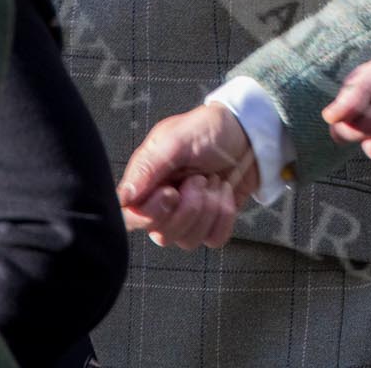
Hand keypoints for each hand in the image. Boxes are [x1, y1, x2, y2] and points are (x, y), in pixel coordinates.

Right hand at [116, 103, 256, 248]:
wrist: (248, 133)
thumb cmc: (208, 129)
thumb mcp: (177, 139)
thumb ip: (149, 168)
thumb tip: (123, 198)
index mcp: (146, 183)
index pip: (131, 218)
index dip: (152, 213)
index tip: (172, 192)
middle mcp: (162, 205)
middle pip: (161, 235)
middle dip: (189, 208)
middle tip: (199, 178)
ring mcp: (187, 218)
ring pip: (188, 241)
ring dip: (209, 208)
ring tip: (213, 180)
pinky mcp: (212, 224)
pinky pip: (214, 239)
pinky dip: (225, 216)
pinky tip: (225, 192)